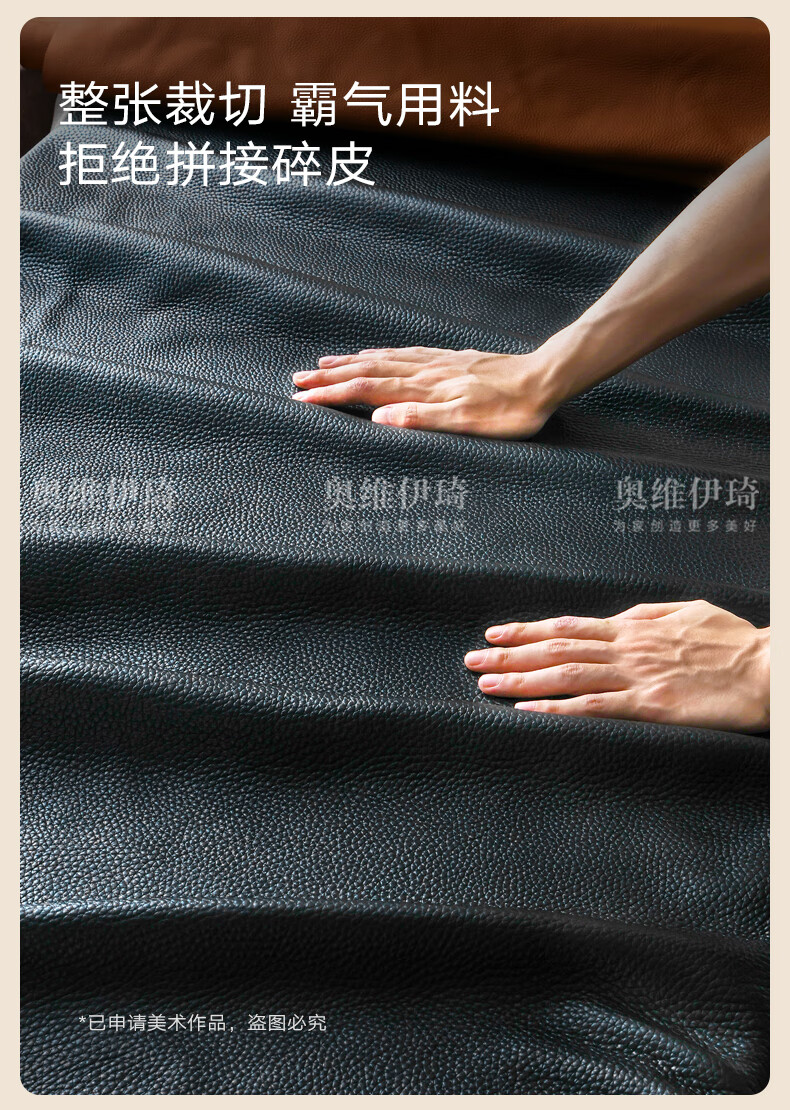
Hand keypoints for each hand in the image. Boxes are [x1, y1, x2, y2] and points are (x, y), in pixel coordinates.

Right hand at [292, 345, 565, 437]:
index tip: (302, 398)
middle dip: (330, 377)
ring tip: (324, 362)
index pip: (367, 390)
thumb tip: (379, 419)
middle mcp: (425, 373)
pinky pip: (406, 353)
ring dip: (350, 362)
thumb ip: (422, 420)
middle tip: (297, 378)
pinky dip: (381, 354)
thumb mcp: (468, 425)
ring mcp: (437, 363)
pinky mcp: (451, 359)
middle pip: (368, 372)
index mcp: (424, 391)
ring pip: (384, 360)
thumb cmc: (510, 411)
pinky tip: (376, 353)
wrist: (544, 379)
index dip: (333, 395)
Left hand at [464, 600, 769, 731]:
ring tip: (487, 685)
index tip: (495, 634)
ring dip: (522, 679)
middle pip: (556, 650)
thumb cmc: (733, 642)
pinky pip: (596, 707)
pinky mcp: (650, 705)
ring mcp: (636, 676)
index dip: (527, 631)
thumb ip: (649, 615)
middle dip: (510, 655)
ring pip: (566, 675)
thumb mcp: (688, 613)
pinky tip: (529, 711)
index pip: (568, 628)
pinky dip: (558, 708)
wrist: (767, 670)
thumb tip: (619, 617)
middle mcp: (627, 648)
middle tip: (472, 661)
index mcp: (634, 628)